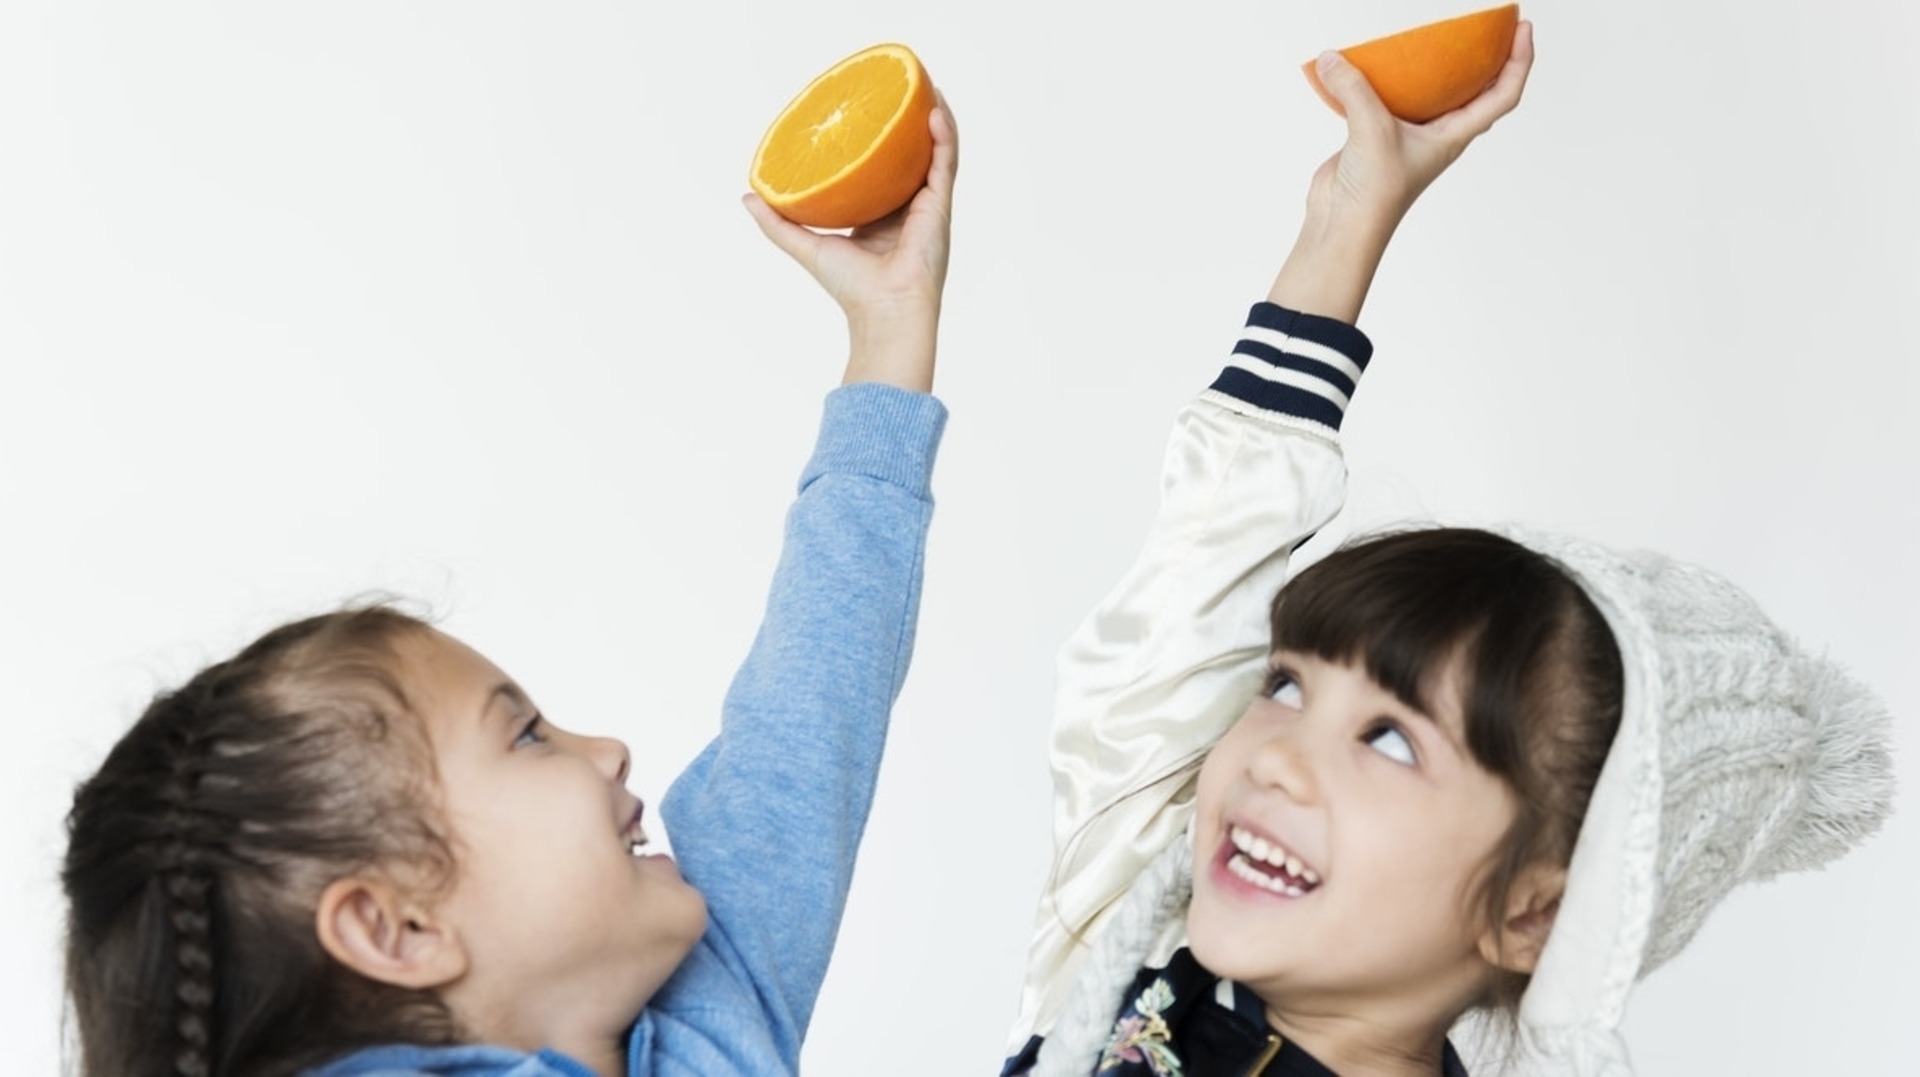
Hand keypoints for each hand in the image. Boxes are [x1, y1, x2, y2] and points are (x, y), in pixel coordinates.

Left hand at [743, 92, 958, 392]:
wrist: (884, 310)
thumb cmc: (850, 288)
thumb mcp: (806, 246)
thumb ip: (777, 222)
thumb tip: (747, 196)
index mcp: (881, 217)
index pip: (881, 171)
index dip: (876, 143)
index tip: (863, 117)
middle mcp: (907, 208)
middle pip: (910, 156)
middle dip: (906, 124)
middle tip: (895, 93)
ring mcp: (927, 206)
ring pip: (934, 153)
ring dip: (931, 119)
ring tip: (922, 87)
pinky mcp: (940, 206)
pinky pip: (945, 162)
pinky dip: (943, 135)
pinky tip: (932, 109)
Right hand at [1307, 19, 1534, 230]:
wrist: (1345, 225)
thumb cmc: (1376, 192)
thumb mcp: (1372, 129)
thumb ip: (1355, 88)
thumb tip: (1330, 59)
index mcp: (1454, 136)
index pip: (1503, 95)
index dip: (1520, 60)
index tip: (1523, 28)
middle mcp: (1437, 134)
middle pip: (1476, 91)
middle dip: (1489, 59)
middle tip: (1491, 27)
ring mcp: (1408, 136)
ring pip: (1431, 94)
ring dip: (1436, 68)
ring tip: (1435, 38)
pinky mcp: (1377, 137)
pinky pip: (1387, 100)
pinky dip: (1383, 81)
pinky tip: (1369, 65)